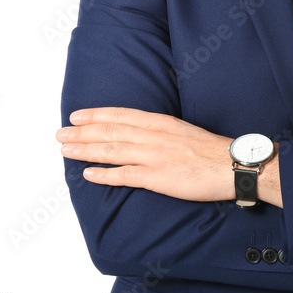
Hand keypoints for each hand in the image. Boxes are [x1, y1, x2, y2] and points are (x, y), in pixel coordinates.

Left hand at [56, 107, 281, 205]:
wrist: (232, 165)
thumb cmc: (211, 150)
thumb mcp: (183, 130)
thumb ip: (161, 131)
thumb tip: (142, 135)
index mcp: (160, 122)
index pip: (121, 115)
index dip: (96, 115)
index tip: (76, 116)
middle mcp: (153, 135)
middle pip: (110, 131)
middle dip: (82, 132)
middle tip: (60, 134)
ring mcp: (154, 156)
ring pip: (112, 150)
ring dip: (86, 150)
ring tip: (66, 150)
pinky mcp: (158, 177)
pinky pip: (125, 175)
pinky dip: (104, 174)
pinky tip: (89, 174)